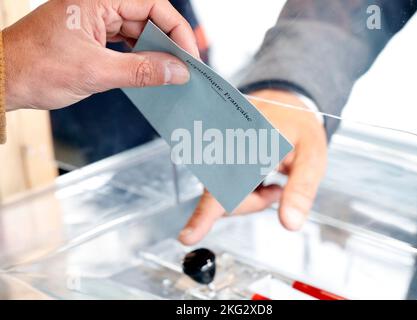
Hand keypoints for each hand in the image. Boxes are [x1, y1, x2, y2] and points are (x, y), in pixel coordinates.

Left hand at [3, 0, 198, 110]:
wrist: (3, 80)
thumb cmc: (37, 68)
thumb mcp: (96, 72)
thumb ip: (142, 71)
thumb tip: (178, 72)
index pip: (152, 6)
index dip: (177, 31)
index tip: (190, 56)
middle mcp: (98, 4)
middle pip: (147, 18)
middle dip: (169, 44)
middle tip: (185, 69)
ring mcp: (94, 19)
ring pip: (137, 32)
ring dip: (155, 53)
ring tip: (170, 74)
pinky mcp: (91, 36)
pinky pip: (124, 43)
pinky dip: (139, 58)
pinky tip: (149, 72)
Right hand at [179, 89, 327, 244]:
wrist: (285, 105)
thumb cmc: (299, 129)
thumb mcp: (312, 157)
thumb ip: (300, 189)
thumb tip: (290, 222)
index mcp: (250, 143)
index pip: (226, 184)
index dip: (205, 213)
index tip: (187, 236)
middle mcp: (226, 144)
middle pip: (224, 198)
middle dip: (251, 204)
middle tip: (277, 191)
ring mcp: (217, 149)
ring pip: (220, 195)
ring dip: (245, 197)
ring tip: (268, 179)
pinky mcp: (213, 154)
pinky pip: (219, 185)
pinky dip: (239, 189)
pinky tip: (256, 176)